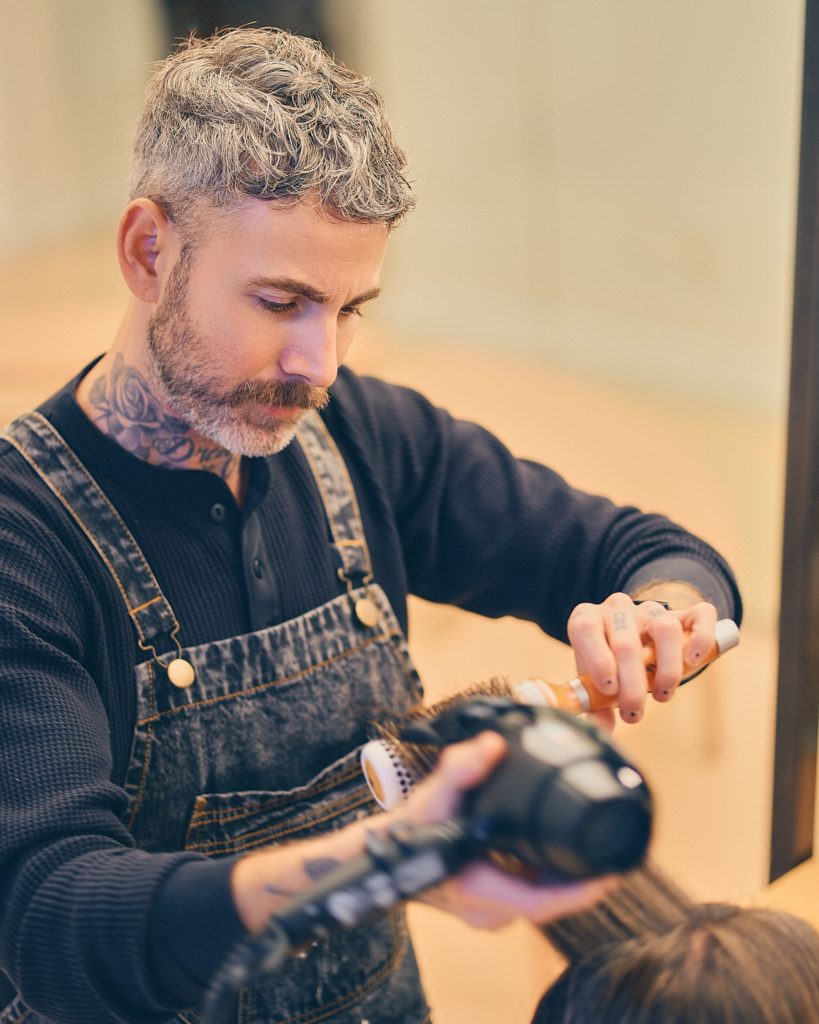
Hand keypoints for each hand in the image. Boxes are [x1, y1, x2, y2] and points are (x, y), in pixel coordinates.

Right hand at [403, 731, 617, 927]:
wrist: (379, 855)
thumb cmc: (407, 831)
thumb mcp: (433, 798)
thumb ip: (461, 770)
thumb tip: (492, 744)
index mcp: (478, 888)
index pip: (540, 903)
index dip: (579, 893)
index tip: (611, 878)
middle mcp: (486, 910)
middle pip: (547, 904)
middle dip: (582, 883)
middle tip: (613, 858)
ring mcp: (487, 912)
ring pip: (539, 902)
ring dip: (566, 881)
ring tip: (594, 854)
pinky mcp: (487, 904)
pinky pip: (527, 896)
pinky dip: (545, 878)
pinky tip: (558, 855)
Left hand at [567, 589, 717, 725]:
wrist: (634, 640)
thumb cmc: (609, 664)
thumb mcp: (593, 681)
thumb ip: (595, 705)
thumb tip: (600, 731)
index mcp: (587, 619)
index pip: (586, 628)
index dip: (596, 659)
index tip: (608, 689)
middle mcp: (618, 608)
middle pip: (626, 641)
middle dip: (632, 684)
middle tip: (633, 711)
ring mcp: (651, 609)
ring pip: (665, 628)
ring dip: (666, 670)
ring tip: (661, 695)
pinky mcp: (683, 613)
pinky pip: (700, 615)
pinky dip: (701, 638)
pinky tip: (692, 662)